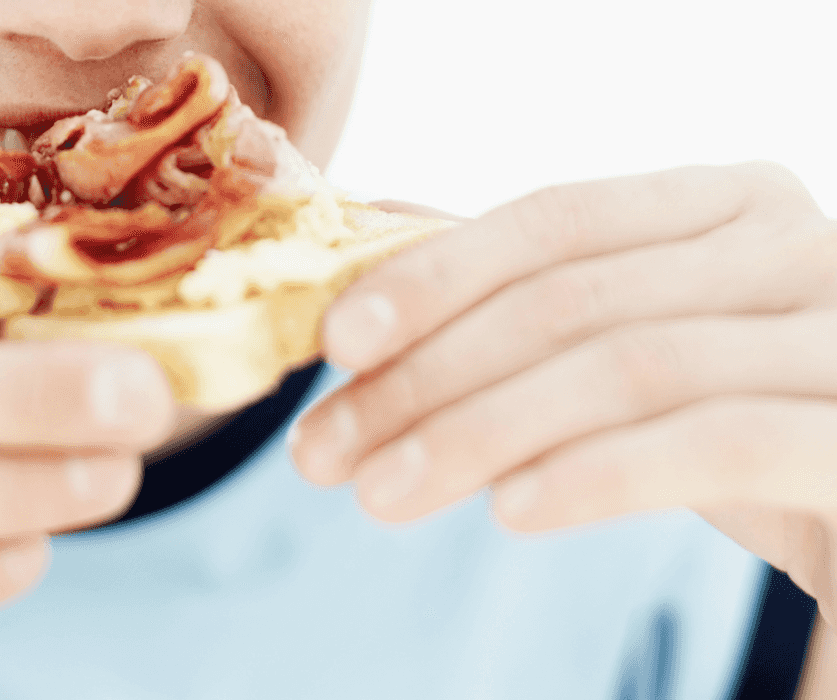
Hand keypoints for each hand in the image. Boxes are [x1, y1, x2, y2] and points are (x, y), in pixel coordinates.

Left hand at [289, 163, 836, 620]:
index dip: (432, 276)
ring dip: (479, 433)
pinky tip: (510, 511)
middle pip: (571, 300)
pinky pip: (717, 444)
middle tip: (322, 452)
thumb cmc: (740, 413)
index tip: (331, 343)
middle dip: (424, 378)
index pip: (554, 220)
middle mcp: (797, 246)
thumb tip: (379, 226)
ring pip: (628, 368)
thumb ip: (530, 282)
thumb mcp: (636, 338)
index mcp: (727, 205)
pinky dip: (600, 475)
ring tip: (380, 493)